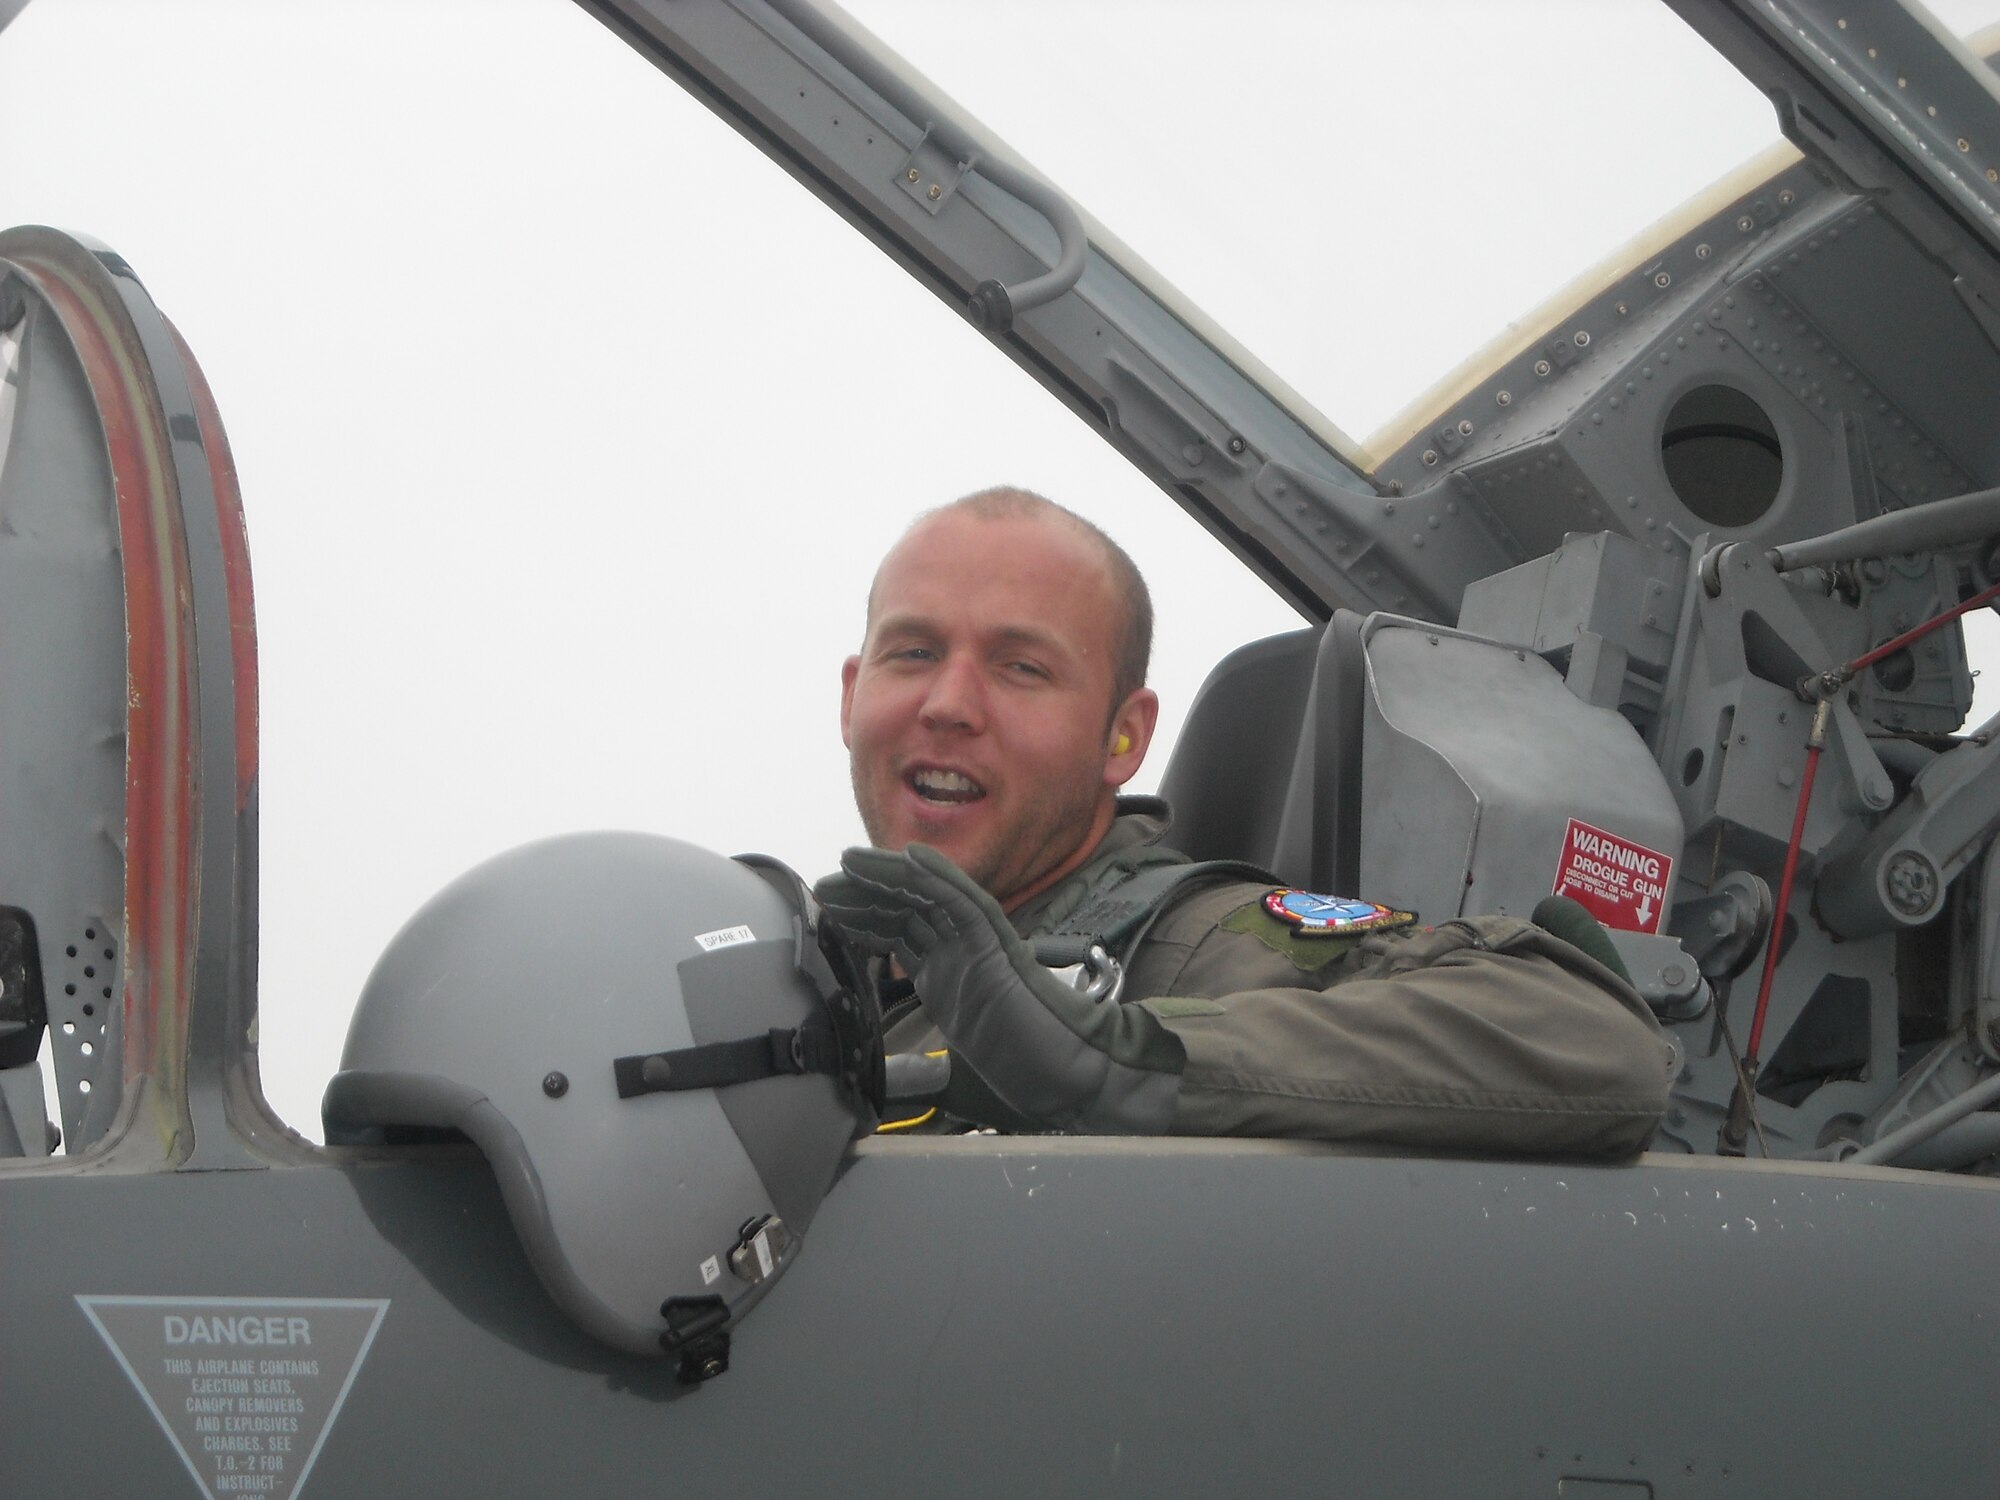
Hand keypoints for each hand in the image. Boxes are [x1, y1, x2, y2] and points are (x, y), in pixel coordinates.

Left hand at [815, 845, 1182, 1133]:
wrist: (1068, 1077)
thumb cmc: (1021, 1070)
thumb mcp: (950, 1063)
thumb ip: (921, 1061)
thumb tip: (893, 1081)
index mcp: (948, 973)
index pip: (899, 930)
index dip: (863, 915)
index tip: (828, 908)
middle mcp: (961, 952)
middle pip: (906, 908)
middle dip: (863, 893)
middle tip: (825, 884)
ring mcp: (981, 946)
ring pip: (930, 898)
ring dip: (888, 876)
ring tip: (850, 863)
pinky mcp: (999, 949)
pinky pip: (967, 905)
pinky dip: (940, 879)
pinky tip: (912, 859)